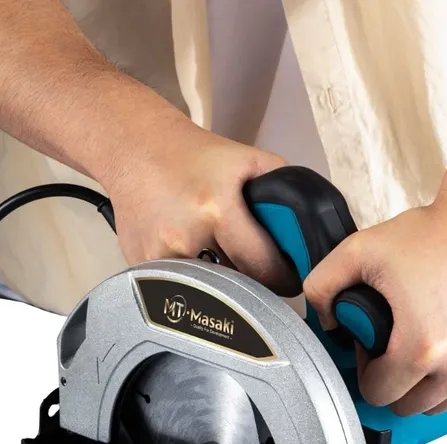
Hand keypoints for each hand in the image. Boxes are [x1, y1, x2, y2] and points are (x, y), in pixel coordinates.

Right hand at [101, 114, 299, 294]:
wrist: (136, 149)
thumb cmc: (193, 156)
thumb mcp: (249, 160)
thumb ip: (284, 191)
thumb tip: (310, 232)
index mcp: (215, 210)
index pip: (264, 268)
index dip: (283, 278)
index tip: (288, 279)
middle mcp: (185, 238)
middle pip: (238, 287)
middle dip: (255, 283)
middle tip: (261, 273)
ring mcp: (159, 256)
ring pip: (209, 292)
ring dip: (224, 285)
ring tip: (225, 259)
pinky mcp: (142, 266)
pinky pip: (182, 287)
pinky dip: (195, 280)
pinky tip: (194, 255)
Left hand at [303, 199, 446, 415]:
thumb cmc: (435, 234)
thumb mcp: (359, 251)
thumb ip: (321, 287)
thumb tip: (327, 321)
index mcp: (421, 348)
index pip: (377, 394)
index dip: (367, 370)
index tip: (373, 346)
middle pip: (408, 406)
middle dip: (393, 382)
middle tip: (393, 346)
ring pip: (440, 405)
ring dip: (424, 385)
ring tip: (420, 346)